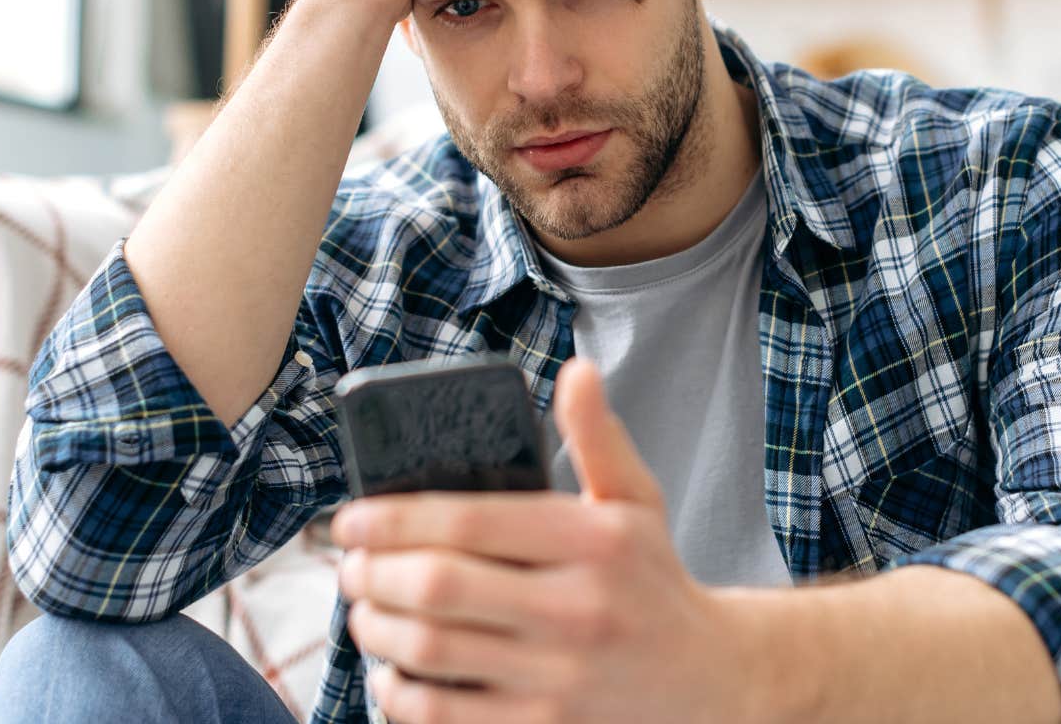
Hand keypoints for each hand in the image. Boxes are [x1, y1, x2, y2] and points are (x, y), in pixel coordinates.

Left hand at [330, 358, 763, 722]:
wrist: (710, 682)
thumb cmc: (653, 581)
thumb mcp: (637, 502)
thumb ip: (598, 438)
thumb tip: (577, 371)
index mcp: (595, 541)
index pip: (470, 522)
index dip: (393, 518)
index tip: (352, 519)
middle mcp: (579, 610)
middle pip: (438, 587)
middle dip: (373, 574)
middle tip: (350, 567)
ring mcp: (562, 677)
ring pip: (432, 651)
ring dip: (376, 629)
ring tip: (363, 612)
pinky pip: (446, 716)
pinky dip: (401, 693)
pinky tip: (392, 671)